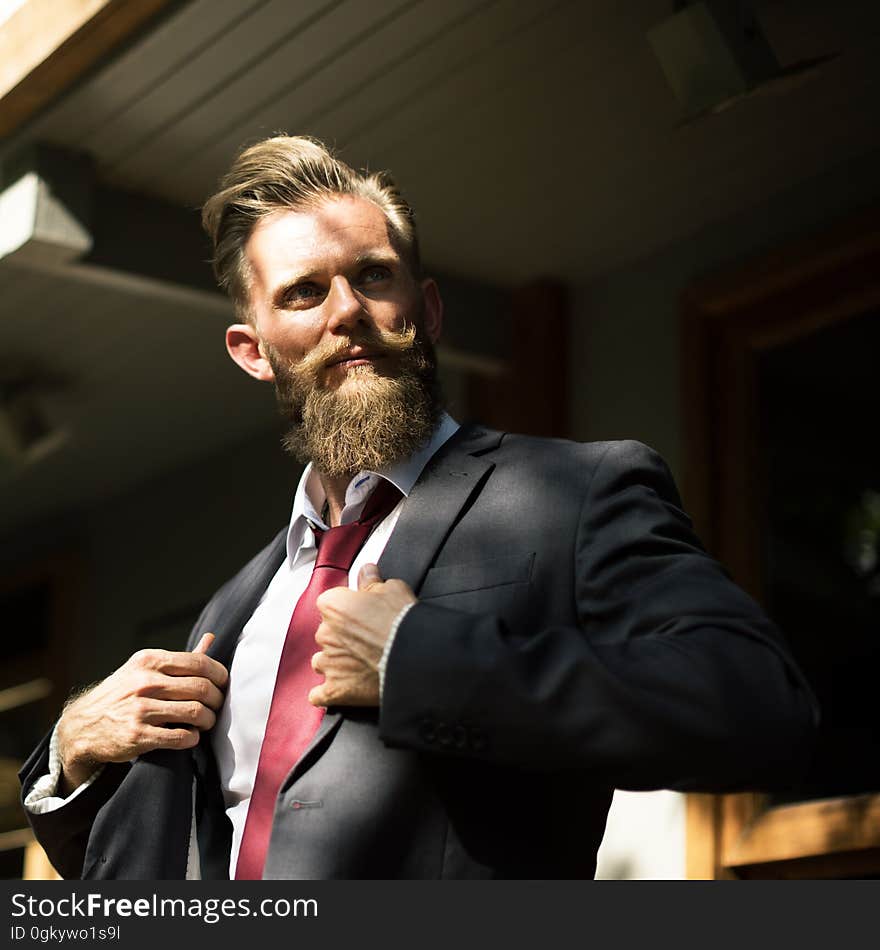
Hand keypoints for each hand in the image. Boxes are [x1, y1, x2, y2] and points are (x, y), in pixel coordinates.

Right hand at [56, 633, 227, 793]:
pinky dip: (193, 738)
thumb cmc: (123, 694)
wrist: (83, 724)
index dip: (219, 674)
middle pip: (201, 688)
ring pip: (195, 712)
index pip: (199, 663)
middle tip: (217, 706)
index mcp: (149, 661)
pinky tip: (191, 736)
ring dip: (209, 720)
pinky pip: (180, 737)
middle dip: (217, 699)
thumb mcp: (145, 668)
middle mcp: (145, 682)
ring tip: (207, 722)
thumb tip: (210, 638)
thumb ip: (179, 659)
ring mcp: (140, 709)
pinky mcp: (138, 736)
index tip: (223, 684)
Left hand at [309, 564, 415, 707]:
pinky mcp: (335, 690)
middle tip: (366, 639)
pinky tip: (340, 689)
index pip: (330, 603)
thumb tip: (367, 571)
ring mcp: (328, 663)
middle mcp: (325, 634)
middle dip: (342, 636)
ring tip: (358, 664)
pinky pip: (318, 695)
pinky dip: (327, 693)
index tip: (360, 614)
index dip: (347, 609)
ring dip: (335, 663)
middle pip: (326, 633)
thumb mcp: (392, 589)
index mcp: (333, 606)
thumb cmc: (402, 622)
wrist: (415, 656)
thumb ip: (372, 580)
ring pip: (322, 661)